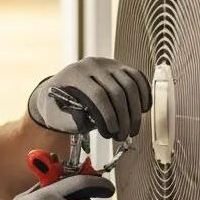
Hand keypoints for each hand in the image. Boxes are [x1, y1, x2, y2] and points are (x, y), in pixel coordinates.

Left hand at [27, 57, 151, 140]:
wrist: (58, 90)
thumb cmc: (56, 106)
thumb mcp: (56, 116)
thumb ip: (70, 120)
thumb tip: (88, 121)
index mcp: (75, 75)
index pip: (98, 94)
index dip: (108, 115)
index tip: (112, 131)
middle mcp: (92, 65)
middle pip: (117, 90)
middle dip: (124, 117)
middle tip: (123, 135)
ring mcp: (107, 64)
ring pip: (130, 84)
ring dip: (135, 110)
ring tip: (132, 128)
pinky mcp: (119, 66)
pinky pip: (137, 77)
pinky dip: (143, 93)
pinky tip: (143, 109)